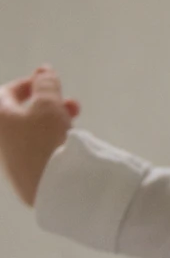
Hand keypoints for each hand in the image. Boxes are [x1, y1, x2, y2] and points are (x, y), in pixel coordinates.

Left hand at [0, 67, 80, 206]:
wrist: (50, 187)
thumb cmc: (45, 139)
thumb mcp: (48, 104)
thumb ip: (46, 84)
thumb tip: (43, 70)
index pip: (6, 92)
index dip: (30, 82)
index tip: (51, 81)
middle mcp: (0, 139)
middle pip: (21, 113)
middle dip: (48, 104)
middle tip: (72, 105)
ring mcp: (10, 159)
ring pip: (31, 132)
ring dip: (53, 122)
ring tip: (74, 126)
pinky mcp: (24, 176)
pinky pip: (36, 151)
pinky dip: (51, 142)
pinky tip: (67, 146)